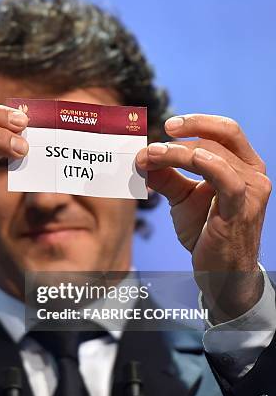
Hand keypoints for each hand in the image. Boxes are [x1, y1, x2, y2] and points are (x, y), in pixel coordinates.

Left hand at [136, 114, 271, 321]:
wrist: (221, 273)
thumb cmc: (206, 232)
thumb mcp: (182, 198)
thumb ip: (166, 177)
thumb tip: (143, 157)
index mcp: (243, 165)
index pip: (225, 131)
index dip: (197, 122)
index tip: (166, 126)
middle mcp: (253, 174)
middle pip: (218, 139)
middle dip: (182, 137)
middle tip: (151, 145)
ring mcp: (251, 191)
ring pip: (215, 155)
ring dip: (177, 152)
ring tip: (150, 157)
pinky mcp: (240, 210)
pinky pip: (225, 179)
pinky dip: (204, 164)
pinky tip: (182, 159)